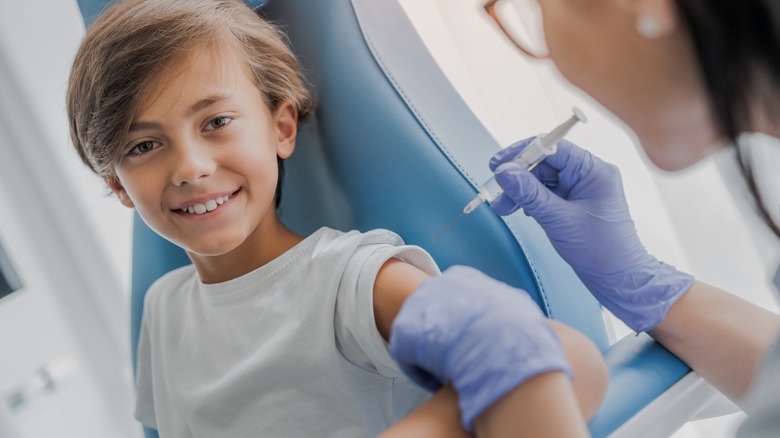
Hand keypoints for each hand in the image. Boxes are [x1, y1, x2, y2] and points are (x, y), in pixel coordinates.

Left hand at [389, 266, 570, 430]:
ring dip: (429, 354)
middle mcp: (434, 286)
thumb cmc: (517, 328)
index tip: (466, 338)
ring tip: (447, 372)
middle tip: (455, 357)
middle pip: (431, 314)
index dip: (457, 321)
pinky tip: (436, 380)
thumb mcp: (518, 307)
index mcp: (462, 277)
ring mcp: (416, 308)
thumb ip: (508, 306)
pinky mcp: (403, 333)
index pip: (451, 297)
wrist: (498, 339)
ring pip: (418, 335)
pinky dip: (420, 370)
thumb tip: (520, 315)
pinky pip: (407, 356)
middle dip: (440, 335)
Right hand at [489, 138, 694, 331]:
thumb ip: (530, 194)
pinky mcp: (574, 202)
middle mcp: (589, 174)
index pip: (554, 147)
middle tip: (497, 192)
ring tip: (503, 207)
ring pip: (543, 179)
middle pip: (545, 163)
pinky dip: (530, 200)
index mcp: (594, 170)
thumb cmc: (600, 250)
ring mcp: (582, 188)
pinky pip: (547, 192)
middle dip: (518, 177)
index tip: (498, 164)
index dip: (523, 153)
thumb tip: (505, 173)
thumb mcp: (559, 219)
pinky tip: (520, 210)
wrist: (618, 278)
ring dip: (521, 191)